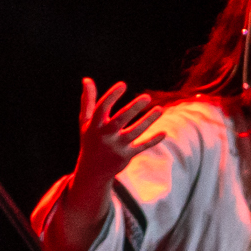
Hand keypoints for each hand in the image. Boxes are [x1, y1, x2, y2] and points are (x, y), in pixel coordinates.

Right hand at [63, 77, 159, 212]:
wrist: (92, 171)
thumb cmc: (91, 140)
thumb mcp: (86, 122)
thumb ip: (88, 101)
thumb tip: (86, 79)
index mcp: (94, 126)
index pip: (102, 108)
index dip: (111, 96)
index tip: (123, 84)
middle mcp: (104, 136)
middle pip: (120, 120)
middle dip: (133, 109)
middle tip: (146, 97)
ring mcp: (116, 147)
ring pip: (135, 133)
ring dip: (148, 121)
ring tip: (160, 109)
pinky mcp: (126, 156)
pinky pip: (142, 147)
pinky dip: (153, 141)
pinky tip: (164, 133)